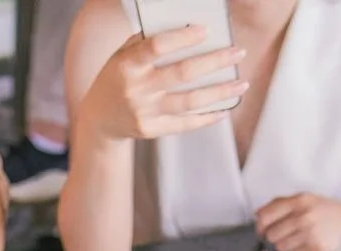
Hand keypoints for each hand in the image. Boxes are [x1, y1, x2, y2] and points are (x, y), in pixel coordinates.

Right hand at [79, 27, 248, 141]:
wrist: (99, 119)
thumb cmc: (118, 78)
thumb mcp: (123, 56)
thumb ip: (148, 43)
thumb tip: (189, 30)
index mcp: (126, 65)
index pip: (156, 47)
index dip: (182, 38)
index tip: (206, 30)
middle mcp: (135, 90)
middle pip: (182, 74)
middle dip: (215, 61)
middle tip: (238, 52)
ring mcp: (144, 112)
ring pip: (190, 102)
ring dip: (220, 92)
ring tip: (241, 84)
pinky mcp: (151, 130)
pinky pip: (185, 124)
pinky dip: (207, 117)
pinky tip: (225, 109)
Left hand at [255, 194, 340, 250]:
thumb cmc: (335, 214)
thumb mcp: (311, 201)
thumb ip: (284, 204)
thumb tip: (257, 214)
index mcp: (300, 200)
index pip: (265, 215)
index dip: (260, 226)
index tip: (263, 230)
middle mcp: (304, 215)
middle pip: (270, 234)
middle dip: (275, 238)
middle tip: (289, 237)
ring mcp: (310, 232)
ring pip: (280, 247)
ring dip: (287, 247)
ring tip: (302, 241)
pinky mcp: (316, 248)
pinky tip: (311, 247)